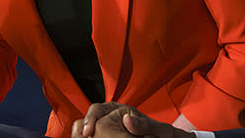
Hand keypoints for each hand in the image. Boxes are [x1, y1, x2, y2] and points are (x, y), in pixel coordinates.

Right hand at [71, 103, 192, 137]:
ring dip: (80, 135)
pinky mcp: (104, 137)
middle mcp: (108, 117)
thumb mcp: (160, 130)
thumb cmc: (164, 135)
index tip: (89, 131)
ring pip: (84, 130)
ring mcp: (105, 128)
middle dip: (83, 129)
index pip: (97, 109)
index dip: (90, 119)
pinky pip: (91, 137)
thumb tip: (127, 120)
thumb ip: (145, 124)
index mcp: (118, 109)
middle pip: (87, 120)